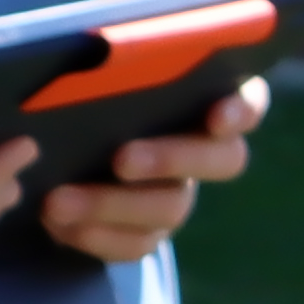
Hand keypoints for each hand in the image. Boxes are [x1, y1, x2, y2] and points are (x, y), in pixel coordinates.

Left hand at [40, 77, 264, 265]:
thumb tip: (85, 65)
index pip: (248, 102)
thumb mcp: (93, 65)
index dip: (241, 111)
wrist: (55, 138)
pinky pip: (138, 244)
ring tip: (58, 200)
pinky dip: (97, 236)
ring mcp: (180, 193)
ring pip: (171, 207)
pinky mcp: (149, 230)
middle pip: (223, 160)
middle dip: (173, 159)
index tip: (216, 116)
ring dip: (113, 204)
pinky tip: (57, 224)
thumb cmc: (84, 84)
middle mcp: (206, 148)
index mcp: (207, 96)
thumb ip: (106, 59)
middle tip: (122, 159)